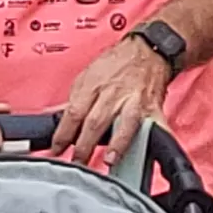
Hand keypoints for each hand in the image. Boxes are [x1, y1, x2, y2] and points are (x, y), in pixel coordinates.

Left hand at [52, 38, 173, 165]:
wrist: (147, 50)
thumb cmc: (116, 63)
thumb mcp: (87, 76)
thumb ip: (74, 100)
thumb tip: (57, 119)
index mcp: (93, 86)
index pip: (73, 113)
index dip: (63, 134)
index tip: (57, 150)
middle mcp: (112, 94)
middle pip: (95, 122)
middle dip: (84, 146)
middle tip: (77, 163)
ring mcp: (133, 102)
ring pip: (124, 124)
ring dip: (116, 144)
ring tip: (109, 160)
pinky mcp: (153, 108)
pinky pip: (155, 125)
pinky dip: (154, 138)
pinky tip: (149, 151)